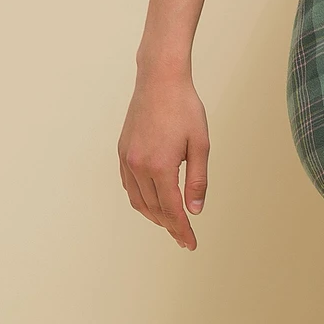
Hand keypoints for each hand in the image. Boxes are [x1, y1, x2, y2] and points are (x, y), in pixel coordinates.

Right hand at [118, 70, 208, 249]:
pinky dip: (141, 200)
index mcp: (160, 166)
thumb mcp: (200, 146)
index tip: (191, 244)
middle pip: (155, 210)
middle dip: (170, 227)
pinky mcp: (123, 151)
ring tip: (171, 224)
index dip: (182, 230)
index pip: (172, 210)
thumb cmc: (185, 109)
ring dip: (155, 216)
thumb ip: (197, 182)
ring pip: (139, 201)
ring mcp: (128, 158)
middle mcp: (139, 165)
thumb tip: (194, 211)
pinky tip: (153, 203)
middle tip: (184, 238)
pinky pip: (129, 186)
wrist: (159, 79)